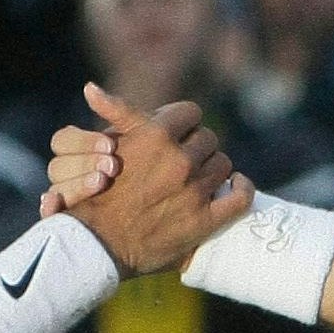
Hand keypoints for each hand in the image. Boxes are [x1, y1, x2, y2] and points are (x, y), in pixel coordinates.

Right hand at [62, 83, 253, 277]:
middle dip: (196, 146)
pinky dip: (241, 188)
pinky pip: (240, 197)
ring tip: (198, 177)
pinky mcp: (205, 220)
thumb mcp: (100, 146)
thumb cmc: (94, 193)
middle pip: (207, 138)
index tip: (176, 132)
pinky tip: (234, 185)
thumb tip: (92, 87)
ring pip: (222, 164)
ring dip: (212, 168)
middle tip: (183, 159)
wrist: (94, 245)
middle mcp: (179, 160)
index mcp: (155, 136)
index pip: (190, 113)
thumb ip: (111, 115)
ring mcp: (195, 191)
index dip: (183, 122)